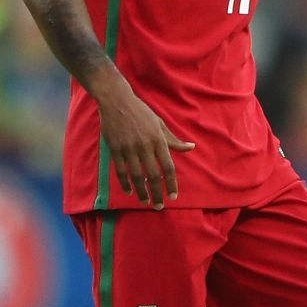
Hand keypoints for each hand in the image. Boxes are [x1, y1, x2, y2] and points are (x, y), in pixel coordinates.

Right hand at [91, 75, 191, 209]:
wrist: (117, 101)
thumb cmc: (142, 113)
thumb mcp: (160, 124)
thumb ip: (174, 140)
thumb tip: (191, 148)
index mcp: (158, 140)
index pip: (168, 167)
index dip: (171, 184)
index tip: (173, 197)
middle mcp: (145, 146)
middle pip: (153, 175)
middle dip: (157, 192)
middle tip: (159, 206)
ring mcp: (129, 149)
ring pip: (137, 176)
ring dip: (141, 191)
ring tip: (146, 201)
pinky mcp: (115, 149)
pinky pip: (121, 170)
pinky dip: (125, 183)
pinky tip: (129, 191)